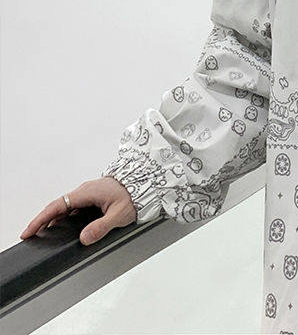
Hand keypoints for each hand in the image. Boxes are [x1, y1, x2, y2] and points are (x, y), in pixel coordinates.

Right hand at [19, 177, 136, 245]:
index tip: (29, 231)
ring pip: (66, 205)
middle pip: (58, 205)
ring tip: (45, 232)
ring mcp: (90, 192)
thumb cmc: (135, 194)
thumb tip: (84, 238)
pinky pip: (75, 205)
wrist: (147, 181)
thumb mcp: (119, 214)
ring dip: (54, 218)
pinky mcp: (95, 195)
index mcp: (88, 192)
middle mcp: (86, 190)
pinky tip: (66, 225)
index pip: (57, 206)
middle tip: (32, 234)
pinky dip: (65, 215)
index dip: (40, 219)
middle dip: (43, 220)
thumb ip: (101, 227)